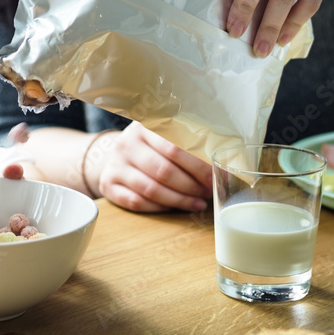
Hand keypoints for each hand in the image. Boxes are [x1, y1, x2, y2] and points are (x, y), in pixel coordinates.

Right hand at [97, 122, 211, 212]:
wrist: (118, 154)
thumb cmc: (152, 147)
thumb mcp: (166, 137)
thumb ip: (188, 147)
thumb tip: (224, 169)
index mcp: (144, 126)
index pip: (175, 148)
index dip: (197, 166)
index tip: (214, 178)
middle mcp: (126, 143)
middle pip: (164, 170)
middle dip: (191, 185)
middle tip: (207, 193)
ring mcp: (115, 164)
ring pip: (151, 189)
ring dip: (179, 200)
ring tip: (197, 203)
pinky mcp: (108, 184)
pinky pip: (137, 202)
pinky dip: (159, 207)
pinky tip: (174, 207)